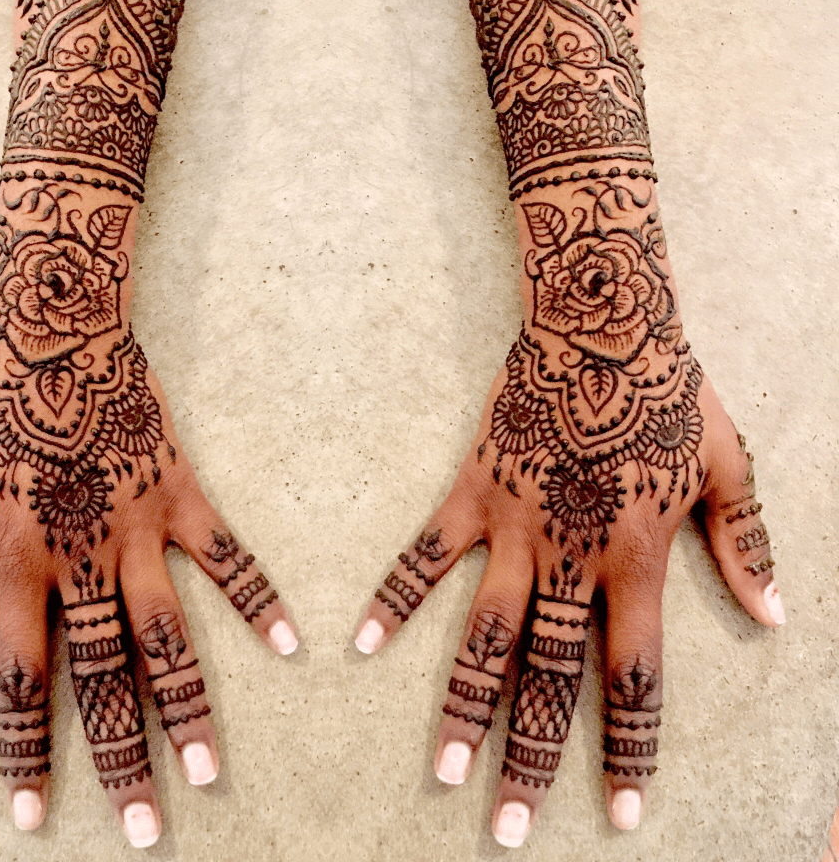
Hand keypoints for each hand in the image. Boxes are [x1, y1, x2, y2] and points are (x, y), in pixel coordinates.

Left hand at [0, 185, 296, 846]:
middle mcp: (81, 559)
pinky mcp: (180, 492)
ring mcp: (137, 527)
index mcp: (16, 560)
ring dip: (188, 707)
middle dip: (120, 757)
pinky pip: (228, 554)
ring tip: (207, 771)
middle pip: (103, 675)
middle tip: (145, 827)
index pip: (21, 676)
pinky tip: (291, 645)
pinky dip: (258, 599)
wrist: (51, 324)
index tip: (29, 813)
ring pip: (168, 633)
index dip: (23, 749)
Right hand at [356, 326, 780, 845]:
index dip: (628, 750)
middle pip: (550, 675)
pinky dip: (395, 599)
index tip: (617, 814)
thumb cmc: (670, 393)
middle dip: (532, 757)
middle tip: (509, 830)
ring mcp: (515, 527)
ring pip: (486, 633)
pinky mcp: (472, 492)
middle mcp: (571, 559)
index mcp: (636, 561)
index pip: (634, 677)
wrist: (602, 325)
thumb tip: (774, 617)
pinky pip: (425, 555)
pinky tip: (362, 645)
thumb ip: (748, 545)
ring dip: (465, 705)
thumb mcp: (728, 466)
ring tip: (445, 771)